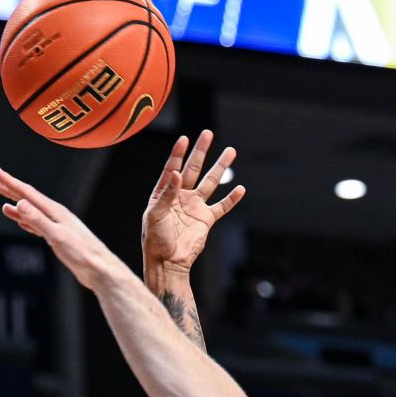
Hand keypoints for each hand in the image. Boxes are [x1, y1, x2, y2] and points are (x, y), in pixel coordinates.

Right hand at [0, 167, 128, 289]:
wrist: (99, 270)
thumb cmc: (83, 254)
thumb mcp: (57, 236)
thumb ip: (38, 220)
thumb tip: (20, 203)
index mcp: (55, 211)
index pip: (28, 193)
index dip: (11, 182)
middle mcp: (56, 216)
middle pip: (30, 199)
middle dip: (12, 190)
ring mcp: (58, 227)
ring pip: (33, 213)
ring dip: (18, 207)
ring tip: (4, 204)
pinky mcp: (59, 239)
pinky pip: (38, 226)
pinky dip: (27, 222)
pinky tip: (22, 223)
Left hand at [141, 130, 245, 272]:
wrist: (168, 262)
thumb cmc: (155, 239)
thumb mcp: (155, 215)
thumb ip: (167, 194)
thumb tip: (177, 173)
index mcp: (164, 193)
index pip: (172, 168)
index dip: (178, 153)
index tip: (184, 139)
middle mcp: (180, 196)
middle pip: (193, 169)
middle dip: (201, 151)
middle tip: (208, 134)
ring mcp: (194, 207)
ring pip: (210, 182)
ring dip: (220, 167)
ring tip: (231, 151)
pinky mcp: (206, 220)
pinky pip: (221, 206)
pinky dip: (232, 199)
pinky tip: (240, 188)